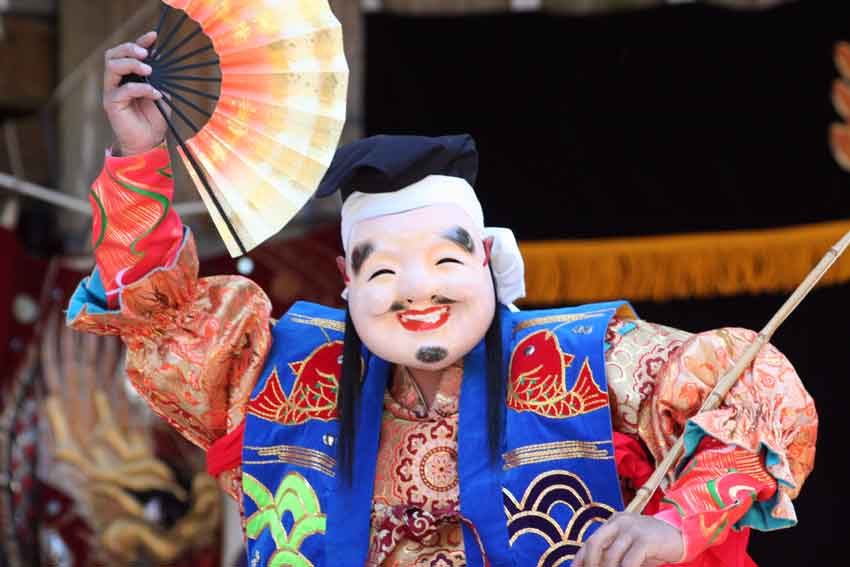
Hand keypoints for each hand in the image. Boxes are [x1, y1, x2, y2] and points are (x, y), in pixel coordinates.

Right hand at [103, 31, 169, 155]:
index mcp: (128, 74)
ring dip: (131, 64)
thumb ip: (160, 77)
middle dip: (129, 49)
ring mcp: (111, 91)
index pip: (128, 52)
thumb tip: (162, 57)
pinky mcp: (111, 103)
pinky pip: (123, 89)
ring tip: (149, 71)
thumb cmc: (155, 117)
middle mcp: (117, 80)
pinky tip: (155, 94)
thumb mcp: (163, 92)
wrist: (149, 141)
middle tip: (146, 54)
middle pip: (113, 54)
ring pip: (112, 66)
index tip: (154, 36)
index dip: (140, 42)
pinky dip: (141, 88)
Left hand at [572, 512, 683, 566]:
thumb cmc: (654, 545)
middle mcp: (620, 521)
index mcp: (614, 520)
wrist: (684, 535)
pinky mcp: (645, 539)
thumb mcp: (631, 546)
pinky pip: (629, 562)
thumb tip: (595, 564)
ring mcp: (633, 529)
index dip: (580, 558)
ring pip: (611, 555)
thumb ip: (614, 552)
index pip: (591, 540)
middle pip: (595, 542)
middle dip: (591, 562)